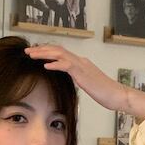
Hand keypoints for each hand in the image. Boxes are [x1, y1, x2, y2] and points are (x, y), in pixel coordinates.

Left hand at [24, 45, 144, 120]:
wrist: (117, 95)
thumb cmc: (105, 93)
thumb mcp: (88, 84)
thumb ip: (79, 78)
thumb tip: (70, 80)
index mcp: (81, 63)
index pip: (61, 53)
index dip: (47, 51)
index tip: (35, 53)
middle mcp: (80, 61)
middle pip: (57, 50)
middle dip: (41, 49)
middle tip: (28, 51)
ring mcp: (82, 66)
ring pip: (59, 54)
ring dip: (44, 54)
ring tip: (32, 55)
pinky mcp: (83, 74)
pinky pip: (66, 66)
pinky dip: (55, 64)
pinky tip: (45, 66)